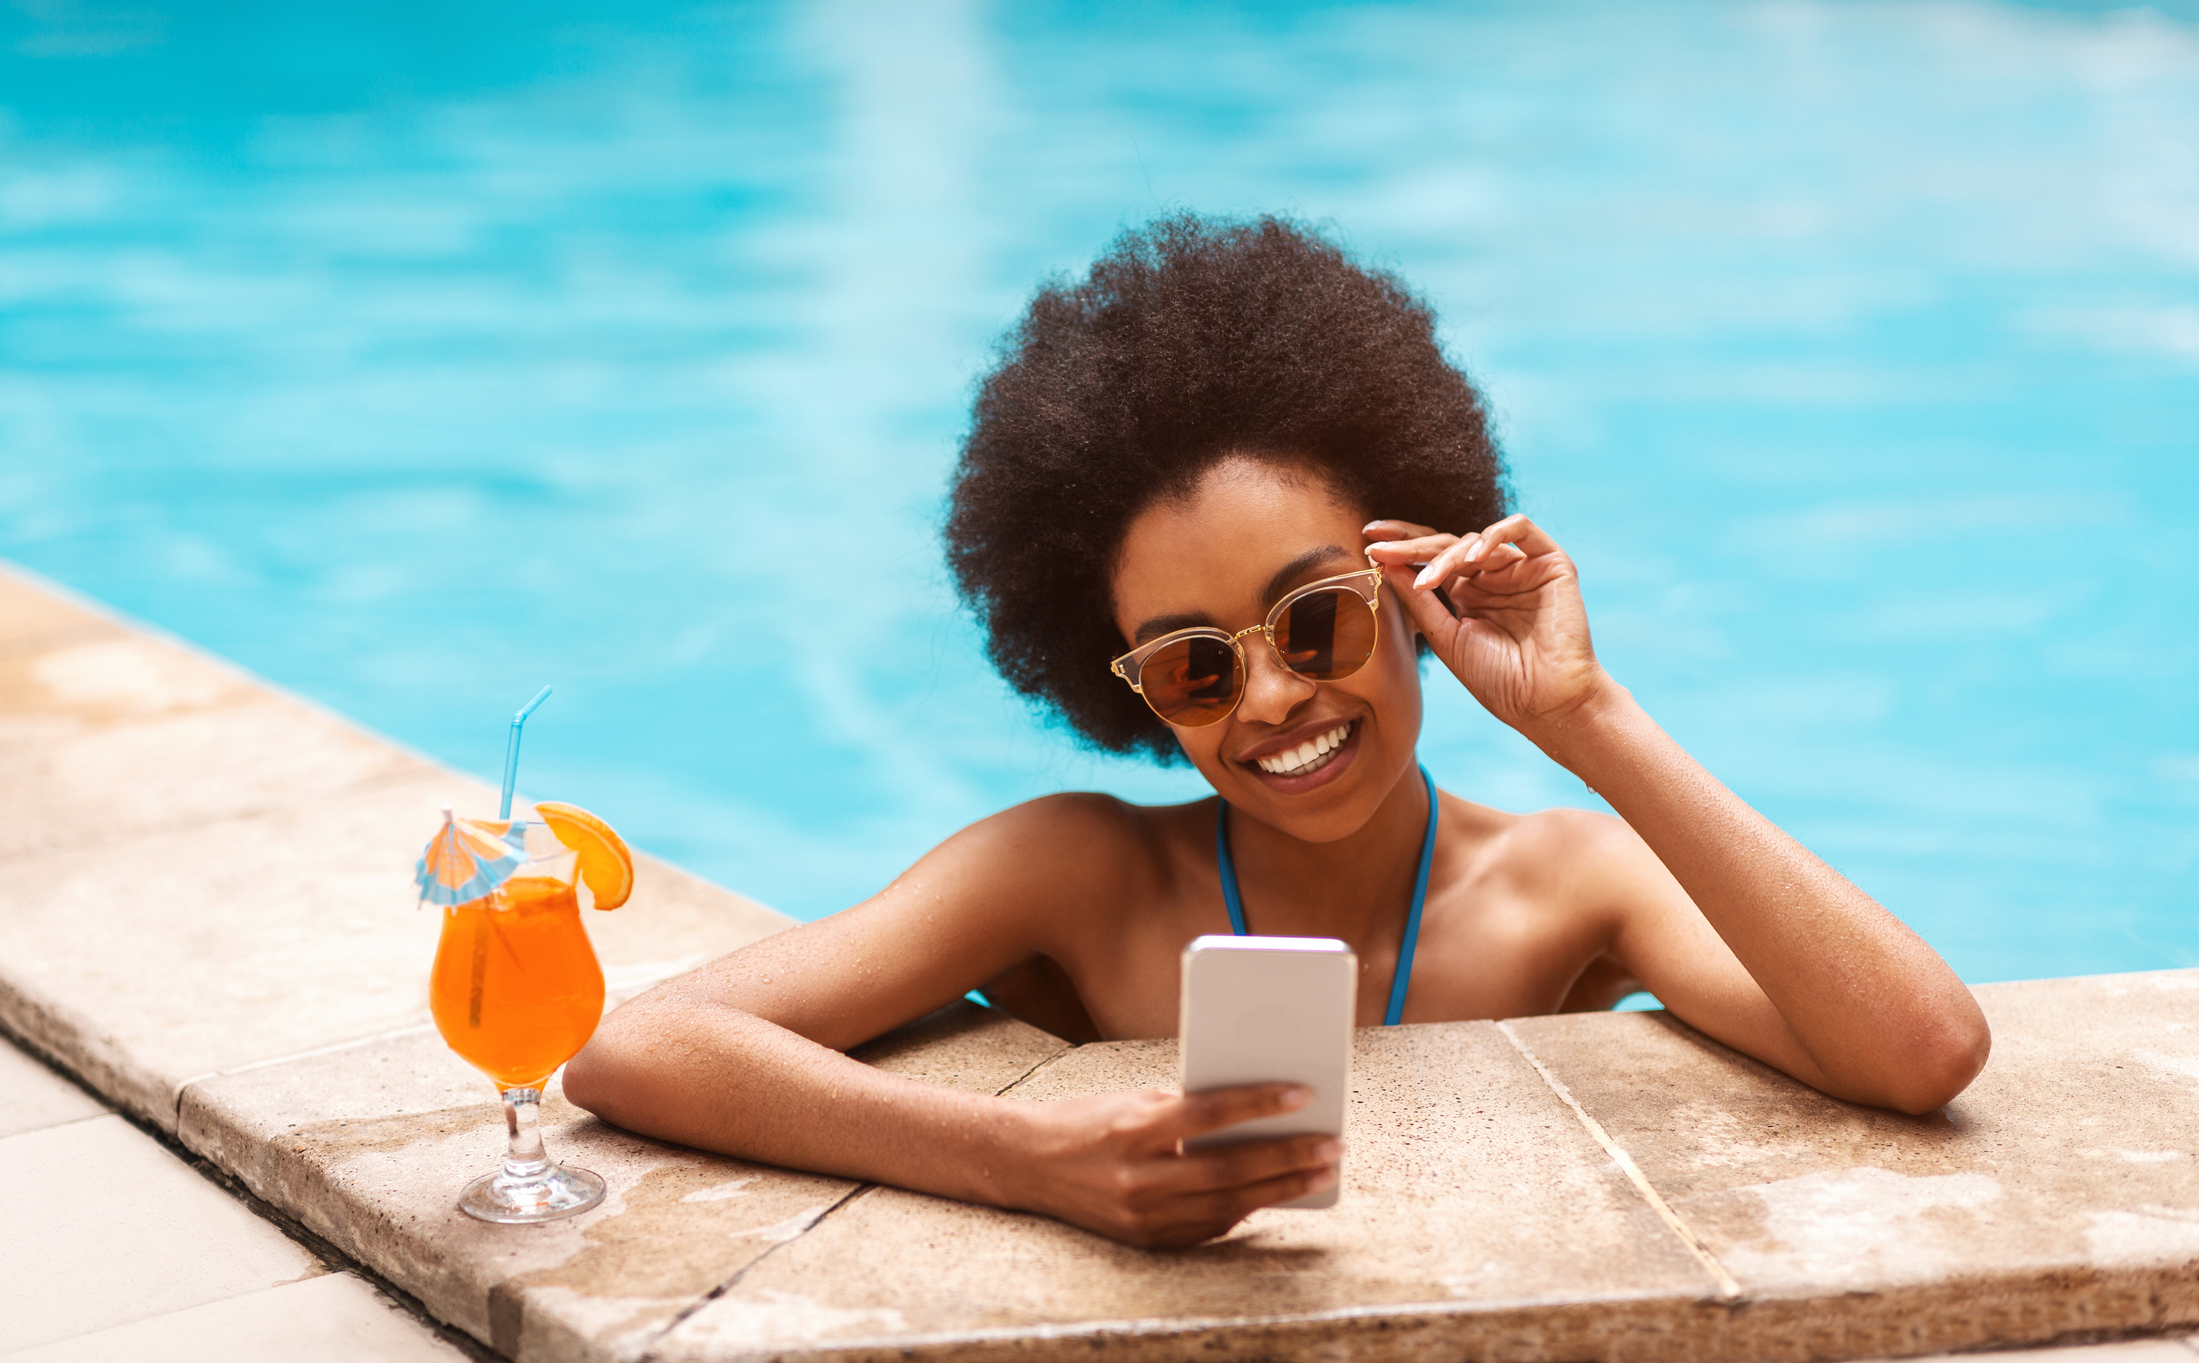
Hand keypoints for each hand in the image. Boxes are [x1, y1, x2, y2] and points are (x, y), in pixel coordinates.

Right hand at [1007, 1084, 1340, 1248]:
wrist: (1027, 1164)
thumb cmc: (1087, 1121)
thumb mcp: (1132, 1101)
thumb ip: (1186, 1108)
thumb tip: (1252, 1111)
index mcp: (1132, 1130)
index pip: (1207, 1115)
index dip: (1258, 1104)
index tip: (1302, 1093)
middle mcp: (1137, 1178)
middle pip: (1228, 1170)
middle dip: (1287, 1158)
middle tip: (1332, 1145)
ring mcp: (1141, 1216)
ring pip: (1227, 1206)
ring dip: (1281, 1189)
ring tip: (1319, 1172)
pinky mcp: (1145, 1240)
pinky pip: (1208, 1228)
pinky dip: (1246, 1210)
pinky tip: (1276, 1193)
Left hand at [1364, 514, 1610, 738]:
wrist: (1546, 702)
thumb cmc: (1498, 680)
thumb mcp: (1446, 637)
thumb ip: (1419, 600)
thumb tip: (1384, 565)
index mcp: (1467, 595)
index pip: (1431, 561)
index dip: (1402, 550)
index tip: (1368, 547)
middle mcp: (1493, 577)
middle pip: (1447, 544)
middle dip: (1411, 543)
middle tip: (1378, 544)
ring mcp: (1521, 568)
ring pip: (1476, 539)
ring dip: (1447, 554)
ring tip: (1427, 579)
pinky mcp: (1550, 562)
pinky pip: (1520, 529)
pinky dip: (1493, 536)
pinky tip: (1473, 558)